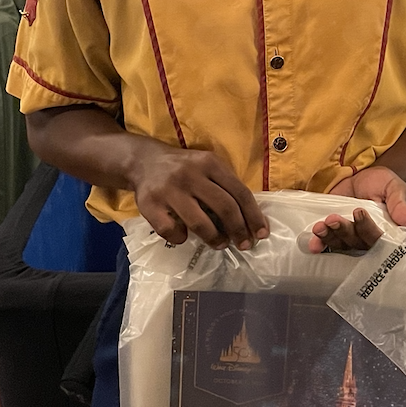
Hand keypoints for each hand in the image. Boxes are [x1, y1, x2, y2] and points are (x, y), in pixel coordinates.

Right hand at [131, 146, 268, 250]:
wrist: (143, 161)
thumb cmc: (185, 168)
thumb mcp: (208, 166)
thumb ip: (226, 186)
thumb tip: (251, 220)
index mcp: (210, 163)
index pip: (240, 192)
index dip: (254, 216)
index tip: (262, 234)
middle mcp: (190, 174)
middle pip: (224, 207)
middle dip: (239, 230)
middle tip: (244, 245)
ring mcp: (169, 190)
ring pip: (200, 223)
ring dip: (214, 239)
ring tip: (220, 244)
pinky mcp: (149, 205)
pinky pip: (171, 231)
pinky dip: (181, 238)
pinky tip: (184, 236)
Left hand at [308, 165, 405, 253]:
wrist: (361, 174)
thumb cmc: (382, 183)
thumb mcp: (394, 188)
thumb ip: (401, 206)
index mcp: (386, 231)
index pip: (377, 238)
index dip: (367, 228)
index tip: (358, 211)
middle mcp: (366, 238)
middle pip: (356, 243)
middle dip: (343, 231)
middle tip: (333, 219)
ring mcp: (348, 236)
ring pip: (339, 244)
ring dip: (328, 237)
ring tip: (320, 226)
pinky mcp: (333, 232)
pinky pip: (326, 243)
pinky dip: (318, 244)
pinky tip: (312, 244)